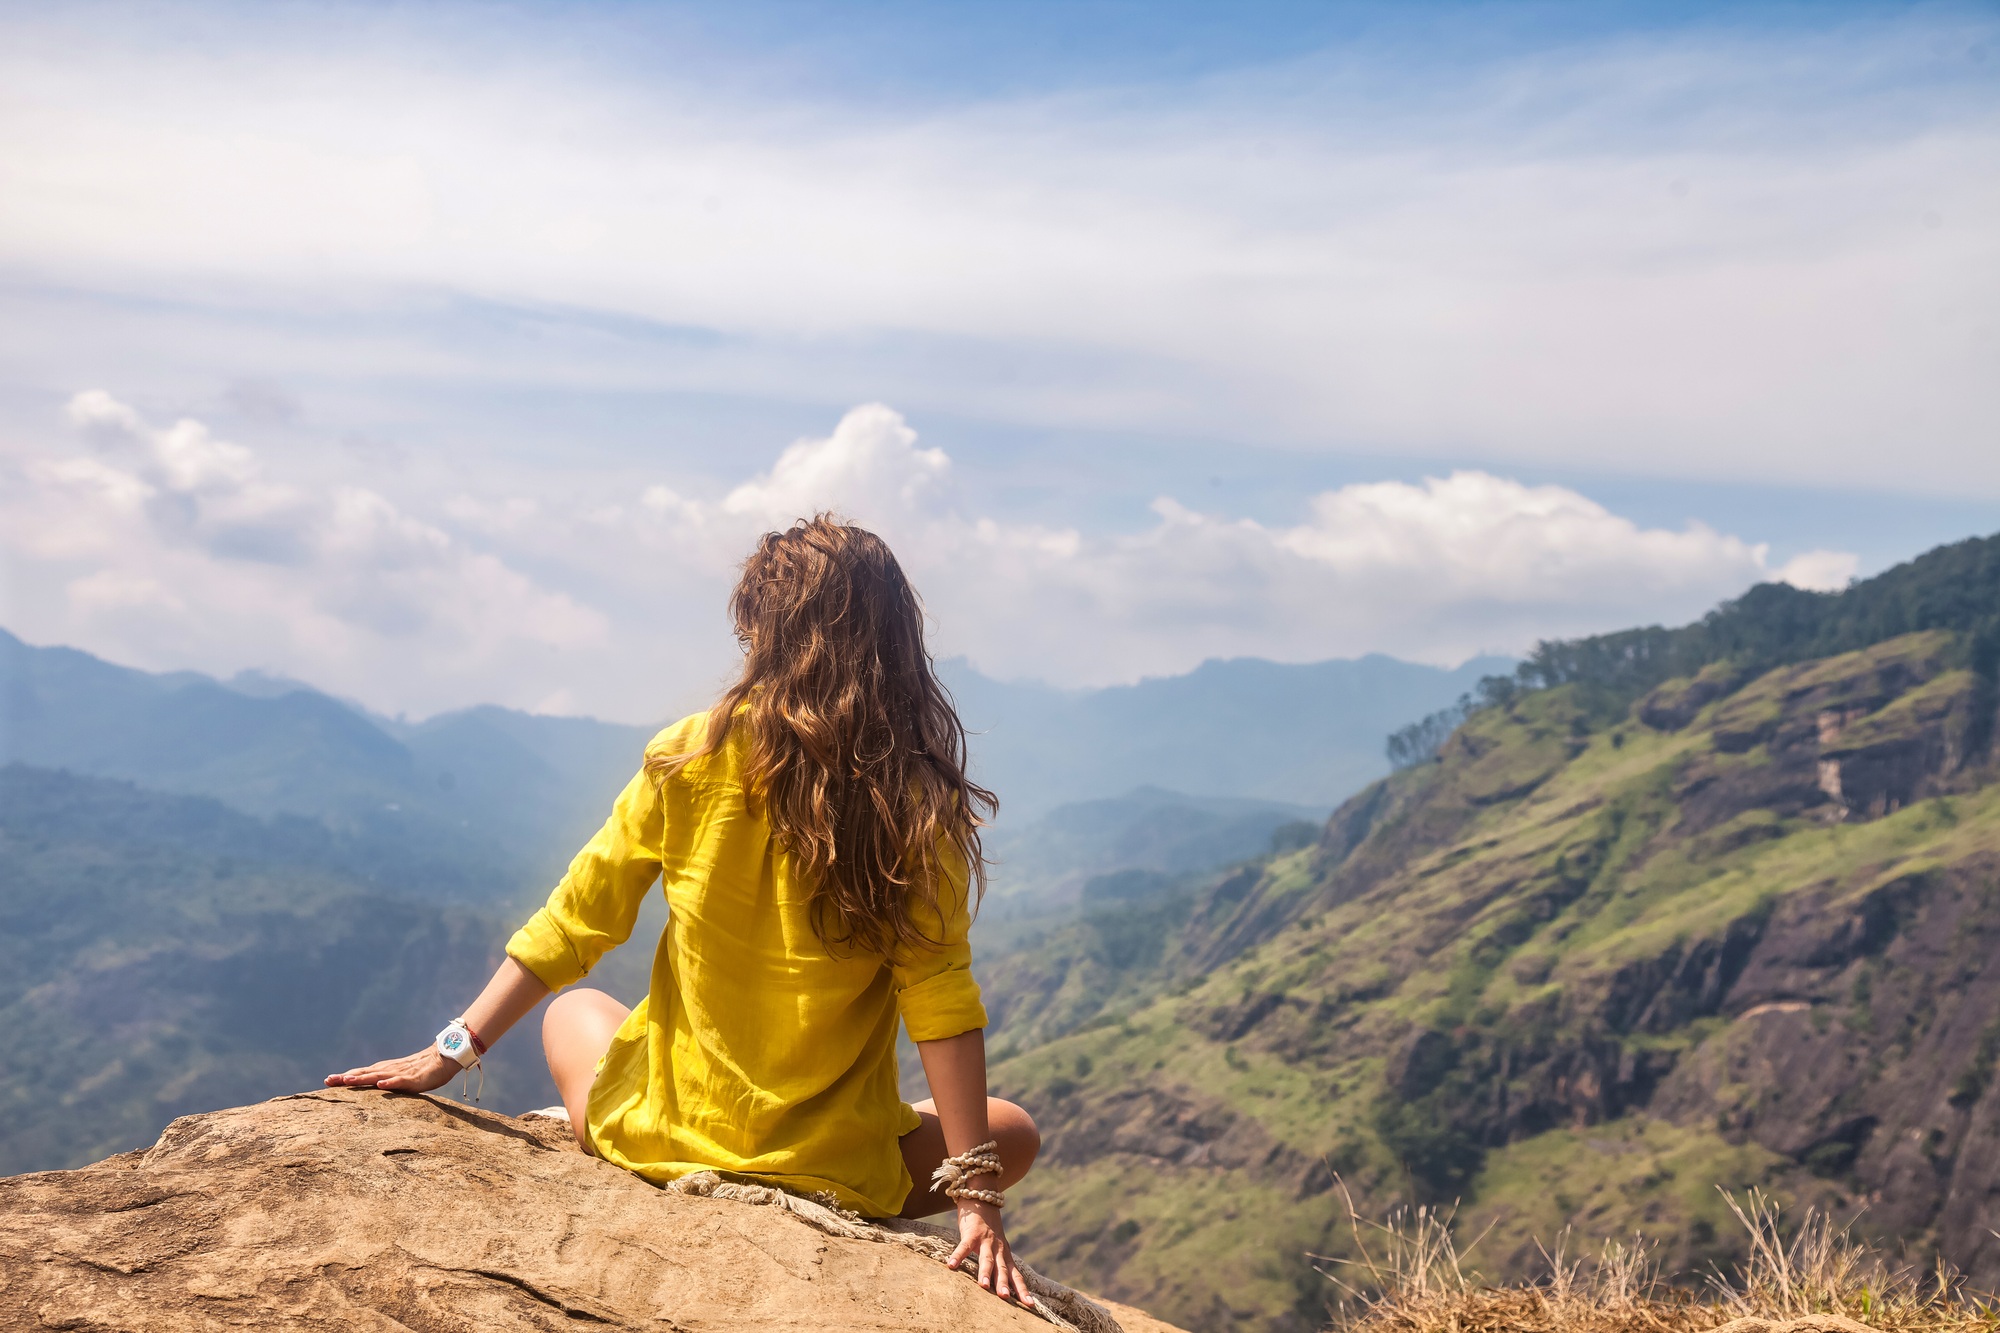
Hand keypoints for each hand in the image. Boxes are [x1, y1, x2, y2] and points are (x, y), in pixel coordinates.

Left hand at [324, 1047, 461, 1092]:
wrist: (445, 1057)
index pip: (360, 1074)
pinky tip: (380, 1085)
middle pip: (364, 1074)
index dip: (344, 1077)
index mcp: (385, 1070)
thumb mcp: (400, 1077)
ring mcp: (401, 1073)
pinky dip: (390, 1082)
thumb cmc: (423, 1069)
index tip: (326, 1081)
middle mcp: (389, 1070)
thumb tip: (372, 1089)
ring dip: (362, 1079)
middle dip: (345, 1078)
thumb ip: (387, 1082)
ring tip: (346, 1081)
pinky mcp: (415, 1079)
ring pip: (378, 1076)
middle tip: (327, 1081)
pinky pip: (401, 1081)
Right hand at [948, 1199, 1029, 1303]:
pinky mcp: (971, 1233)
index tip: (1030, 1306)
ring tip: (984, 1286)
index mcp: (1005, 1254)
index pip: (1016, 1275)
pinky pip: (963, 1246)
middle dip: (1004, 1284)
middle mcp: (998, 1248)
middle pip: (1002, 1269)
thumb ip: (999, 1263)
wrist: (983, 1197)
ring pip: (986, 1258)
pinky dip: (958, 1255)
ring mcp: (985, 1240)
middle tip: (1006, 1298)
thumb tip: (1000, 1285)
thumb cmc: (988, 1227)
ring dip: (985, 1272)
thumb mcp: (997, 1246)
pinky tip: (951, 1265)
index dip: (1023, 1290)